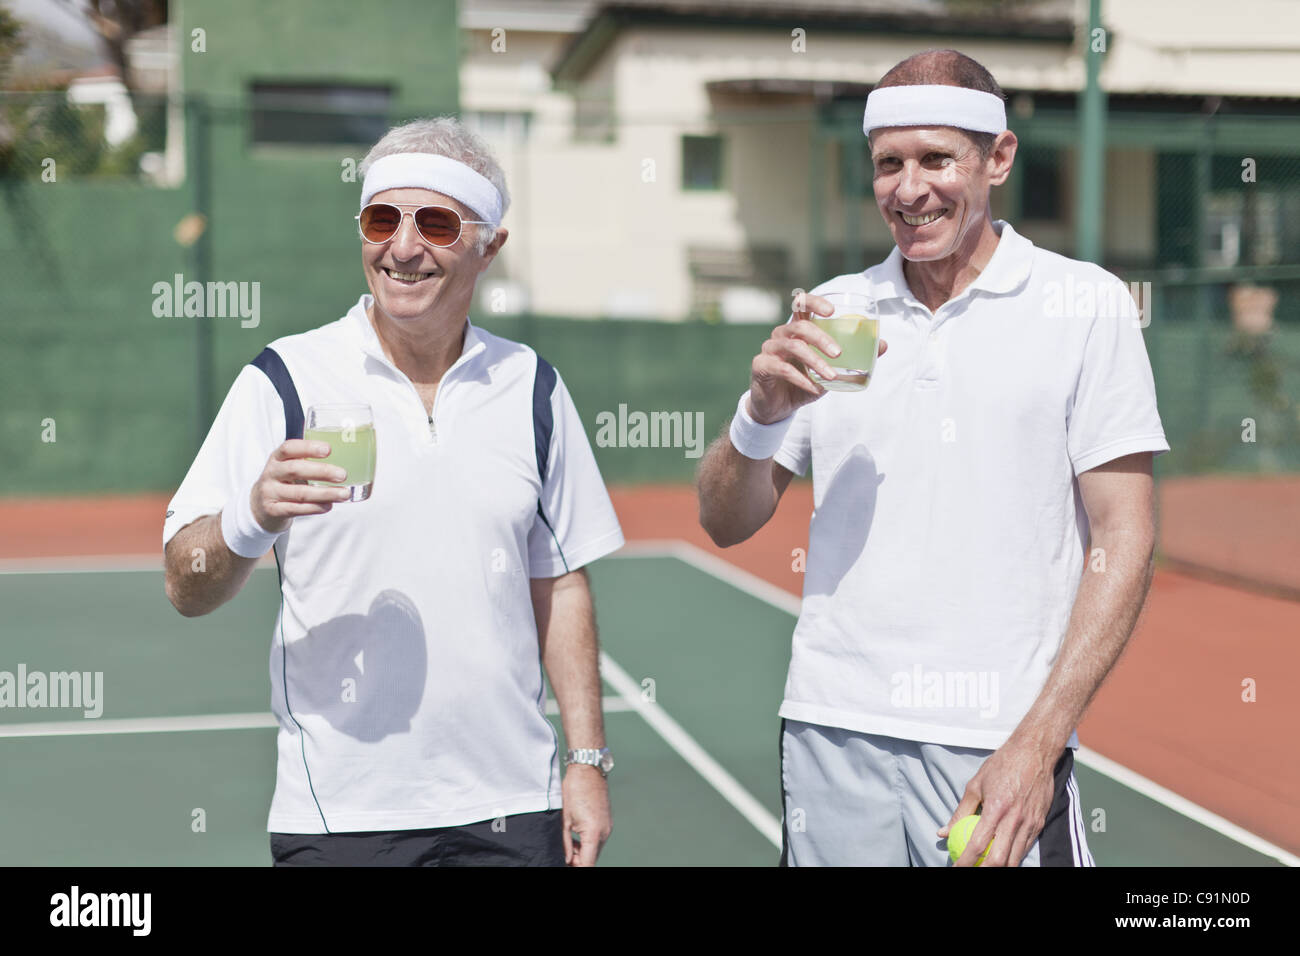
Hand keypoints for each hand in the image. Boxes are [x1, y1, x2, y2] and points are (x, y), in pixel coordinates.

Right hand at [250, 439, 350, 532]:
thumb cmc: (284, 482)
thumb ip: (308, 460)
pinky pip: (297, 509)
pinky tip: (329, 505)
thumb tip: (347, 455)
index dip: (308, 447)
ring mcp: (270, 492)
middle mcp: (271, 473)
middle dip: (322, 472)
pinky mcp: (273, 510)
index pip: (289, 448)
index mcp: (277, 458)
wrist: (259, 505)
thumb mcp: (289, 467)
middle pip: (296, 470)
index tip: (328, 449)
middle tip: (343, 475)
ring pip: (300, 493)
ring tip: (344, 494)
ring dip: (325, 493)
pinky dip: (315, 507)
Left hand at [561, 765, 610, 865]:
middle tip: (563, 857)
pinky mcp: (606, 822)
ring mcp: (607, 827)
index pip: (587, 864)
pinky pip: (598, 839)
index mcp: (594, 833)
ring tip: (568, 847)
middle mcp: (604, 832)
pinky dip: (587, 843)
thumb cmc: (574, 790)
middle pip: (592, 858)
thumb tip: (567, 859)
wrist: (588, 769)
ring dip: (583, 853)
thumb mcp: (565, 819)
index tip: (566, 865)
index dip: (576, 868)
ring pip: (595, 849)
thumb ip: (566, 843)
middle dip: (579, 861)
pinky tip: (575, 837)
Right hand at [747, 292, 887, 424]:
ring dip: (814, 361)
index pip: (802, 304)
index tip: (831, 311)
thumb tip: (884, 345)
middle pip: (800, 325)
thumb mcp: (830, 371)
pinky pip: (782, 368)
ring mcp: (769, 349)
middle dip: (822, 338)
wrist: (778, 408)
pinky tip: (814, 388)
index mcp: (797, 329)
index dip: (814, 302)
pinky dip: (801, 379)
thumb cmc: (804, 383)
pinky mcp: (761, 366)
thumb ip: (852, 358)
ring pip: (793, 346)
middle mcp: (781, 335)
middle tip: (839, 354)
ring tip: (831, 377)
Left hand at [938, 735, 1058, 866]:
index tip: (956, 868)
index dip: (965, 862)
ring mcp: (1029, 823)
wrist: (1035, 752)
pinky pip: (1025, 848)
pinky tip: (1002, 859)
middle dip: (983, 870)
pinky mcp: (1040, 823)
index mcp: (995, 808)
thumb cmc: (1002, 765)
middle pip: (998, 859)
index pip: (977, 844)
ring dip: (999, 867)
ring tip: (984, 866)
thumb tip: (943, 832)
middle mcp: (1014, 819)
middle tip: (970, 870)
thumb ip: (960, 811)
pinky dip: (1013, 858)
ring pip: (1014, 858)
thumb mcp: (976, 784)